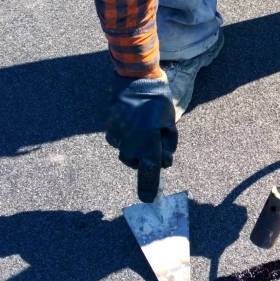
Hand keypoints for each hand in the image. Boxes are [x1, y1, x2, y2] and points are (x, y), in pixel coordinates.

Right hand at [105, 72, 177, 202]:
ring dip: (135, 147)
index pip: (149, 170)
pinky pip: (119, 140)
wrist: (134, 80)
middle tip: (153, 141)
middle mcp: (130, 142)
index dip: (149, 187)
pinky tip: (132, 122)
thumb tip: (165, 163)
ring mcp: (117, 135)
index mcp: (148, 140)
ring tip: (143, 127)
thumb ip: (168, 146)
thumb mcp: (170, 124)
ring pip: (126, 152)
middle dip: (144, 158)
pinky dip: (126, 137)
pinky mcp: (109, 128)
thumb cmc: (158, 101)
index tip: (148, 200)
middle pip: (136, 163)